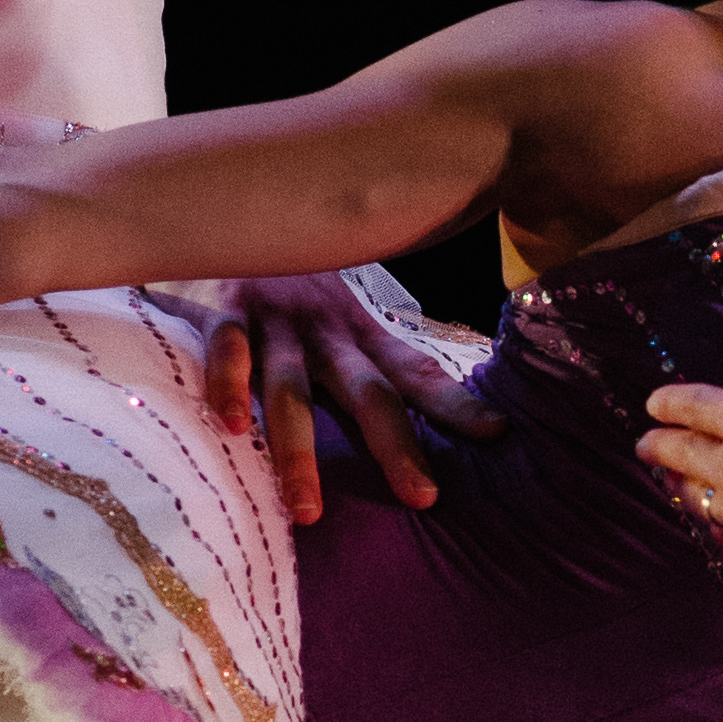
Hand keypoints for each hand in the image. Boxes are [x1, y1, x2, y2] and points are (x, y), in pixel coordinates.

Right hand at [188, 271, 506, 526]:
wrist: (229, 211)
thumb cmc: (290, 284)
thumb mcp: (339, 319)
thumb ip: (372, 367)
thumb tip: (427, 419)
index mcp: (361, 335)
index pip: (417, 372)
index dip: (456, 403)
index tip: (497, 435)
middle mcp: (327, 331)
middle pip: (368, 393)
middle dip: (396, 446)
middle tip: (422, 496)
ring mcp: (276, 321)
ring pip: (292, 390)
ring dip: (299, 451)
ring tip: (308, 510)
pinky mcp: (224, 307)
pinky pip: (228, 348)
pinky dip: (229, 384)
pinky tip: (234, 426)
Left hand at [639, 359, 722, 575]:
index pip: (700, 404)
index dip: (675, 401)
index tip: (654, 402)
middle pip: (681, 450)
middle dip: (659, 444)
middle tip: (643, 444)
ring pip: (689, 491)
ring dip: (675, 483)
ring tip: (667, 480)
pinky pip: (716, 530)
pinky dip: (711, 525)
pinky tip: (713, 529)